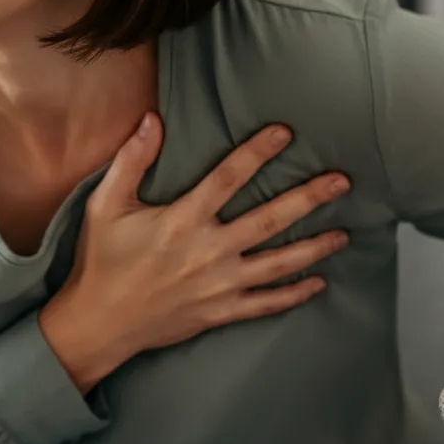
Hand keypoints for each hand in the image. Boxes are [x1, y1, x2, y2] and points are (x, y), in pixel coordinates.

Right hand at [40, 113, 350, 391]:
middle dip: (308, 198)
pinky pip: (266, 303)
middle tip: (341, 182)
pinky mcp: (220, 312)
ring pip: (278, 262)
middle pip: (269, 219)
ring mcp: (219, 285)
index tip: (285, 133)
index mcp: (182, 220)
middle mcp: (208, 251)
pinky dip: (295, 294)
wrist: (98, 324)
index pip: (228, 177)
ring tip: (345, 233)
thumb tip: (152, 120)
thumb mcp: (106, 205)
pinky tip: (318, 282)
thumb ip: (132, 160)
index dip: (258, 151)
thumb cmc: (102, 262)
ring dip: (314, 246)